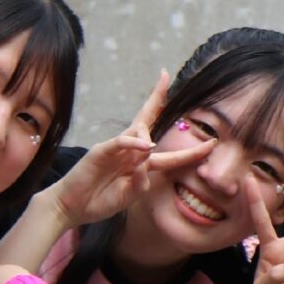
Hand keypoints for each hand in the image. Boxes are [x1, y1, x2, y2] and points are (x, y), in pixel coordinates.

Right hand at [46, 70, 208, 227]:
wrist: (71, 207)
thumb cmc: (100, 202)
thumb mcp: (126, 197)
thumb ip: (140, 184)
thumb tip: (147, 161)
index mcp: (140, 164)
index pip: (168, 152)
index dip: (190, 149)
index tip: (212, 143)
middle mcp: (130, 151)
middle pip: (146, 119)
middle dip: (157, 98)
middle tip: (165, 76)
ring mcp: (114, 149)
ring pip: (136, 130)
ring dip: (147, 135)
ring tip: (150, 147)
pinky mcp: (100, 151)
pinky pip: (120, 142)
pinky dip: (133, 142)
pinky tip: (144, 146)